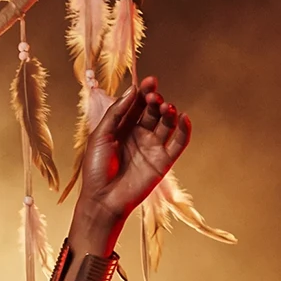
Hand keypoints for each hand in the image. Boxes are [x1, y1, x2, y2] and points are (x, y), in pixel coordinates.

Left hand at [73, 75, 191, 238]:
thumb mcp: (100, 135)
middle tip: (154, 97)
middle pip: (152, 111)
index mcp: (122, 127)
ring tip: (166, 107)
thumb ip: (116, 113)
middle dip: (155, 101)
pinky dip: (184, 130)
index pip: (136, 104)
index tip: (149, 81)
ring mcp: (152, 147)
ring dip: (169, 112)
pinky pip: (178, 143)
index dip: (143, 92)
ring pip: (166, 124)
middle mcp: (139, 134)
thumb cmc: (96, 169)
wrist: (102, 199)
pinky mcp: (164, 161)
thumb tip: (132, 90)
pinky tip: (184, 118)